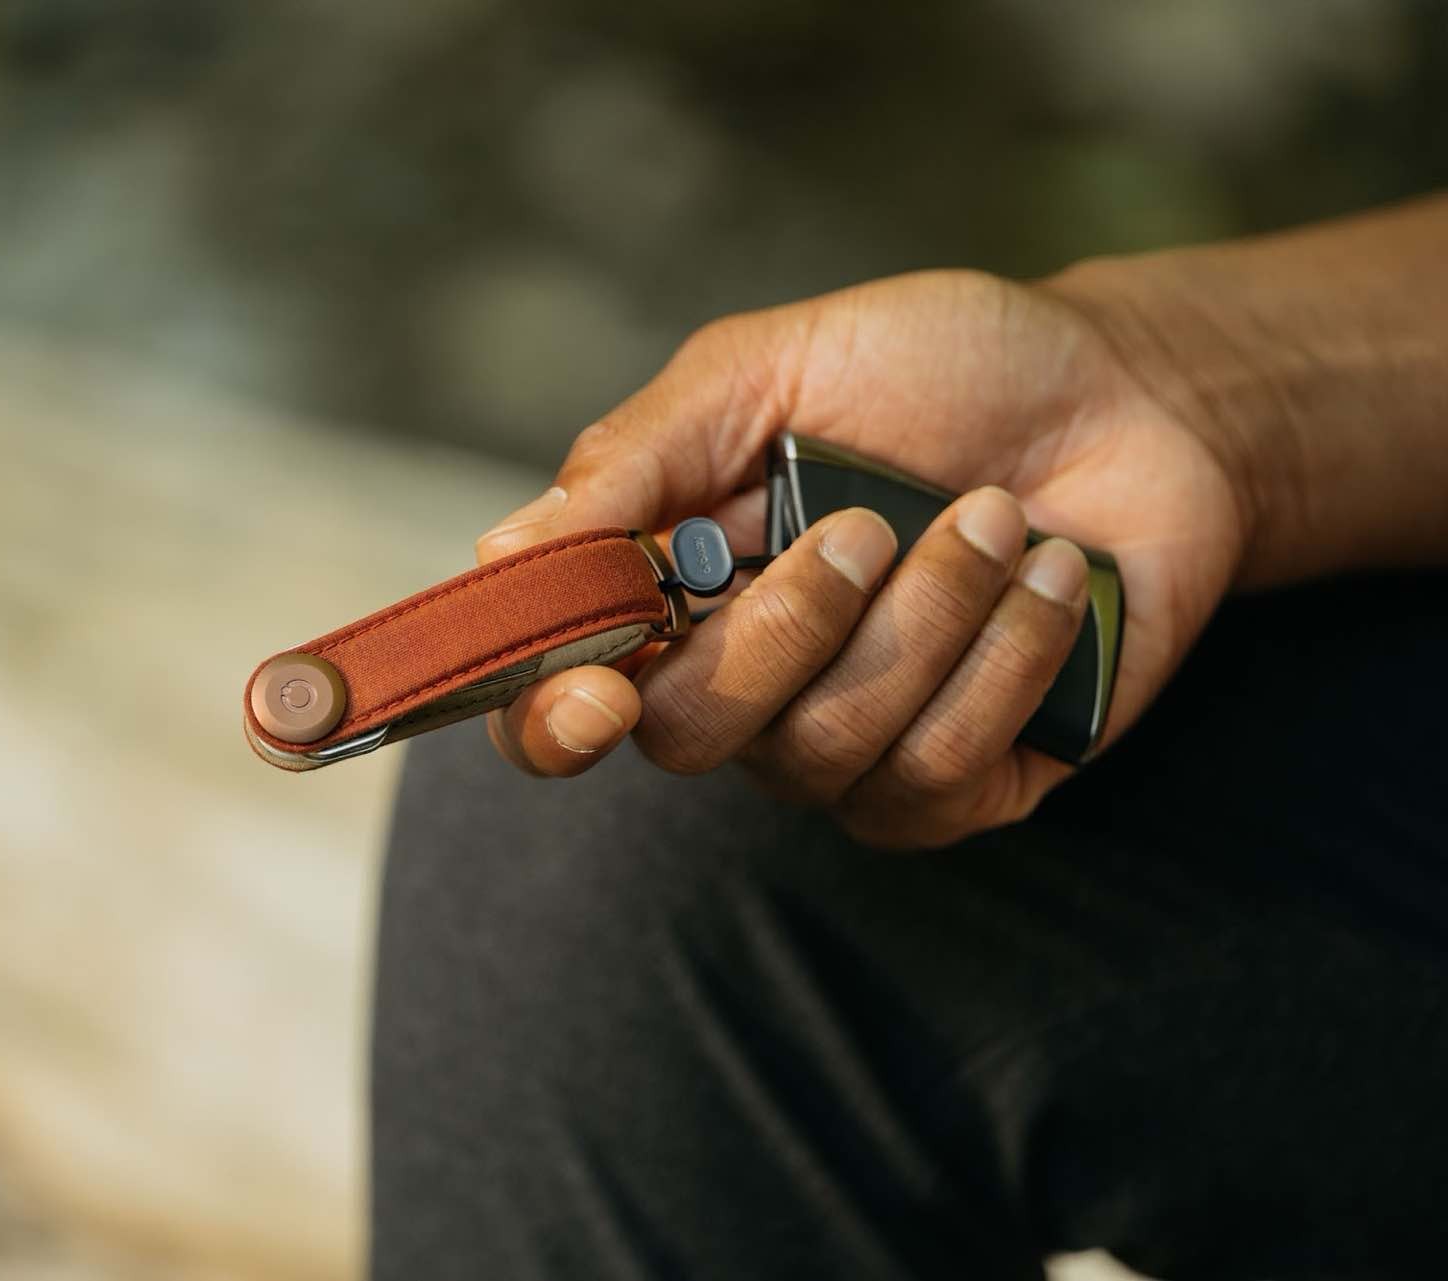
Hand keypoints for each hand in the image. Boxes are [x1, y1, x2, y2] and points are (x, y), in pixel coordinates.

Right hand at [476, 269, 1248, 846]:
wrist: (1131, 394)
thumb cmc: (938, 369)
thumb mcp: (768, 366)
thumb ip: (636, 459)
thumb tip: (501, 557)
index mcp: (669, 590)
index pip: (557, 704)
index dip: (551, 722)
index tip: (602, 692)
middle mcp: (744, 686)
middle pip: (692, 736)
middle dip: (785, 627)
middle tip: (869, 524)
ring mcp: (852, 747)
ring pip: (832, 746)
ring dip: (926, 616)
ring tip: (997, 517)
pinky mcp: (964, 781)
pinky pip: (944, 767)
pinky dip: (1008, 653)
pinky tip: (1052, 576)